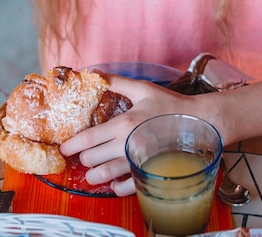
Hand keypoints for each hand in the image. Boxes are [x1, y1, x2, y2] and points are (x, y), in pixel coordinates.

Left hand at [59, 74, 196, 195]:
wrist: (198, 121)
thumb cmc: (170, 104)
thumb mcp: (142, 89)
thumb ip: (117, 82)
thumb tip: (95, 72)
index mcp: (123, 123)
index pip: (87, 139)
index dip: (71, 145)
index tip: (64, 148)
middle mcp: (126, 144)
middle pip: (91, 158)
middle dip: (84, 157)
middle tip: (84, 154)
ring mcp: (137, 162)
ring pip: (104, 176)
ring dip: (94, 175)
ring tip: (93, 171)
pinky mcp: (148, 173)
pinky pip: (126, 188)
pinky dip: (116, 187)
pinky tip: (114, 181)